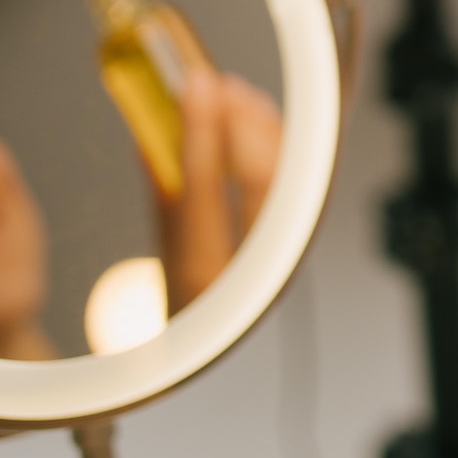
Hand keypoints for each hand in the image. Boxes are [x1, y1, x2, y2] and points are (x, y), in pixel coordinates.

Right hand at [154, 66, 280, 313]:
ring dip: (265, 133)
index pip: (203, 196)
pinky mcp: (301, 257)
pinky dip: (282, 154)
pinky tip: (265, 128)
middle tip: (220, 84)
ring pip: (289, 185)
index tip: (196, 86)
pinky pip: (300, 194)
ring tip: (239, 96)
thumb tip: (155, 133)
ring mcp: (282, 269)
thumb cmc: (183, 326)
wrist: (218, 372)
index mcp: (200, 287)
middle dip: (243, 125)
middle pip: (263, 184)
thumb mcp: (161, 266)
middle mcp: (249, 282)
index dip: (200, 133)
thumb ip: (164, 202)